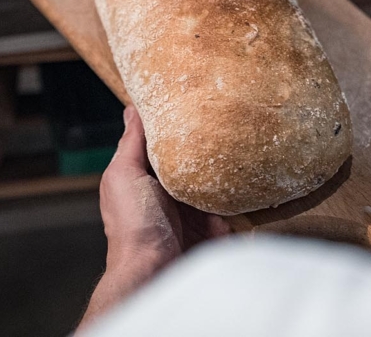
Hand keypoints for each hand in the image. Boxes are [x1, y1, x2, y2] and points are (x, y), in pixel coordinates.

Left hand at [79, 103, 229, 328]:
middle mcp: (169, 193)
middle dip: (210, 148)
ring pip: (216, 183)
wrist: (153, 270)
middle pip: (195, 162)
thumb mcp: (124, 175)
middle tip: (229, 122)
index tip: (195, 99)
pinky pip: (231, 208)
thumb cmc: (132, 224)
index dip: (177, 126)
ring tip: (246, 148)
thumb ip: (131, 143)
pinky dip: (235, 201)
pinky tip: (245, 184)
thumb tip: (133, 108)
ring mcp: (193, 212)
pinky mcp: (213, 229)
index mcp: (147, 179)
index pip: (164, 145)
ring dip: (227, 173)